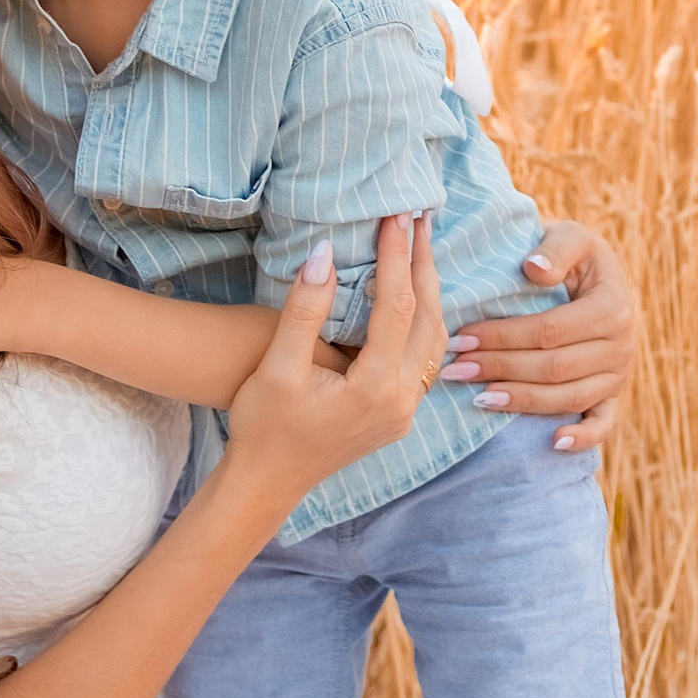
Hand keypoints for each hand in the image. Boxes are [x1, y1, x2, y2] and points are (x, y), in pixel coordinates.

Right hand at [221, 215, 443, 510]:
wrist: (267, 481)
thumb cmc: (263, 425)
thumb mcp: (277, 365)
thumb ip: (304, 308)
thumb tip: (325, 252)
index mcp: (377, 387)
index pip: (398, 305)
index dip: (396, 256)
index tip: (394, 216)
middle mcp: (403, 400)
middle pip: (428, 318)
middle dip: (424, 264)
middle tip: (419, 218)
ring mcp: (405, 411)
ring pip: (434, 339)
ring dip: (430, 291)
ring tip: (421, 247)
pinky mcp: (399, 414)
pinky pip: (425, 357)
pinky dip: (424, 319)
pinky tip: (414, 297)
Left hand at [439, 218, 635, 452]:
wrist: (598, 274)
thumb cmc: (575, 254)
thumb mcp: (570, 236)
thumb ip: (555, 248)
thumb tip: (533, 269)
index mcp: (612, 306)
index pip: (550, 330)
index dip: (503, 337)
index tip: (461, 338)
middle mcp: (622, 345)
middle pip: (554, 367)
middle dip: (500, 369)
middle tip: (455, 369)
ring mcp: (619, 374)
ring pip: (568, 397)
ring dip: (521, 401)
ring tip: (479, 399)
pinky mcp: (614, 394)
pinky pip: (603, 422)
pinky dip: (582, 437)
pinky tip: (553, 442)